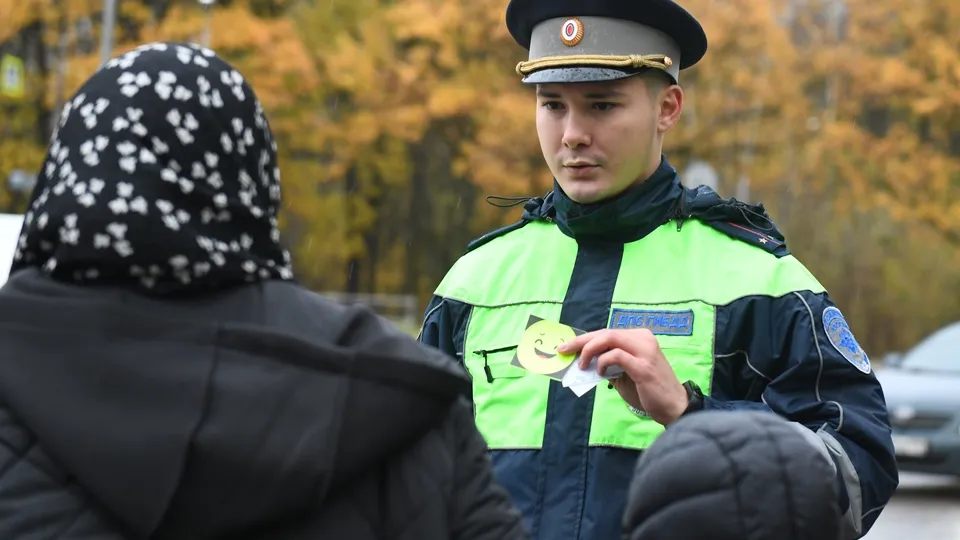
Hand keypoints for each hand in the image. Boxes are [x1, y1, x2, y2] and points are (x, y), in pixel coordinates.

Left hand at [557, 328, 687, 425]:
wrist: (673, 407)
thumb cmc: (647, 391)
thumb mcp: (624, 374)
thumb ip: (608, 364)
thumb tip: (583, 361)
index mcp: (639, 338)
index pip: (607, 333)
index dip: (585, 338)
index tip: (567, 345)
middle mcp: (643, 339)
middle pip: (606, 333)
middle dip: (581, 341)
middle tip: (564, 350)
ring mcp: (645, 351)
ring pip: (609, 338)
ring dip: (590, 350)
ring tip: (582, 364)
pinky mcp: (644, 366)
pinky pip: (616, 356)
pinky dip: (603, 362)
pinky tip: (600, 372)